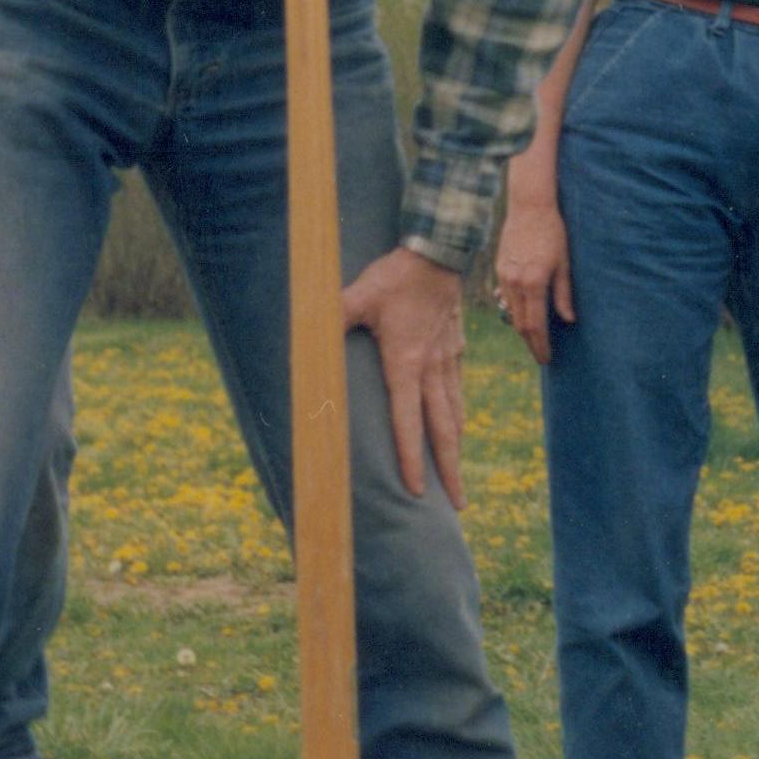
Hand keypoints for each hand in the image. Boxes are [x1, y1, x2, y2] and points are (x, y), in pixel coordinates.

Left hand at [343, 246, 467, 506]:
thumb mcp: (355, 296)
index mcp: (406, 364)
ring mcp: (448, 361)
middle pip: (443, 431)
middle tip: (458, 505)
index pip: (408, 422)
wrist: (438, 253)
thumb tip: (299, 332)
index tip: (417, 490)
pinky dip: (458, 416)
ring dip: (456, 450)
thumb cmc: (394, 277)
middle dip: (449, 470)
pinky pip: (457, 391)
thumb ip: (329, 318)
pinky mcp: (455, 349)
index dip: (412, 459)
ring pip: (455, 415)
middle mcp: (431, 370)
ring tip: (458, 479)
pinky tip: (458, 427)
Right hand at [493, 191, 571, 366]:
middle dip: (531, 343)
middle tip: (542, 356)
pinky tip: (524, 317)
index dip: (541, 345)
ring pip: (510, 313)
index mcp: (534, 282)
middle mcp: (515, 282)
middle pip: (520, 324)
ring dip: (522, 329)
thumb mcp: (565, 263)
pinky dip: (514, 311)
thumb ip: (564, 294)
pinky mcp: (499, 269)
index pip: (535, 325)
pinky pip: (505, 298)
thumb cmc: (553, 232)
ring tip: (535, 340)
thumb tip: (569, 320)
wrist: (529, 207)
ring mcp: (504, 276)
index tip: (547, 359)